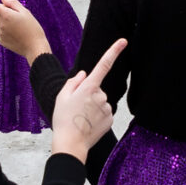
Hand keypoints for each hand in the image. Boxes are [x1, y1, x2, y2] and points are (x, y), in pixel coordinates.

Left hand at [0, 0, 51, 62]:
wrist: (36, 48)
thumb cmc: (33, 28)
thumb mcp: (26, 12)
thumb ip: (13, 3)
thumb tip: (2, 0)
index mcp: (6, 14)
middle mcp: (0, 23)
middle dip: (6, 11)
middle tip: (20, 18)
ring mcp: (0, 33)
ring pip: (2, 22)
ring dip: (9, 22)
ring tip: (22, 29)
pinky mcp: (1, 41)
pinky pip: (3, 32)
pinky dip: (9, 31)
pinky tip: (18, 36)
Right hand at [49, 38, 125, 158]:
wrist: (71, 143)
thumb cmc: (63, 119)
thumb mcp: (62, 96)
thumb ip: (73, 82)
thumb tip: (84, 74)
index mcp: (89, 87)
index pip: (104, 65)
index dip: (114, 51)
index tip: (123, 41)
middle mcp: (101, 95)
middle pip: (96, 89)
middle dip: (88, 94)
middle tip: (75, 108)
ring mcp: (107, 107)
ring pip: (100, 101)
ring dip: (92, 106)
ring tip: (80, 117)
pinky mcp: (110, 119)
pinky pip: (104, 112)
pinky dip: (97, 116)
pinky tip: (88, 123)